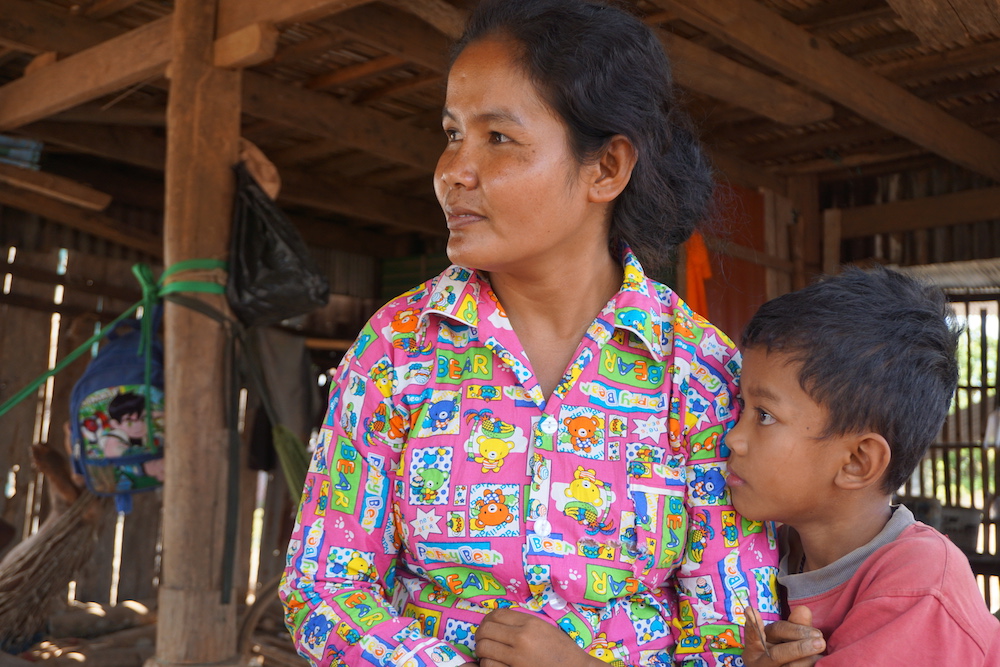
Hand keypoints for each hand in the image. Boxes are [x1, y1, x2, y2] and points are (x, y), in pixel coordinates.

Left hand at [475, 609, 601, 666]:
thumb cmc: (562, 651)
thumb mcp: (544, 628)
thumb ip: (522, 623)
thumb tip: (497, 620)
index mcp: (530, 623)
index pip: (497, 614)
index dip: (487, 619)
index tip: (487, 625)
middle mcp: (522, 638)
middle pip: (486, 630)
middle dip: (480, 635)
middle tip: (482, 639)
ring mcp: (517, 657)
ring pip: (484, 648)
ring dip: (482, 650)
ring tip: (487, 652)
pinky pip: (489, 666)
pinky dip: (487, 664)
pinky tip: (492, 663)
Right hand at [743, 605, 825, 666]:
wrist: (787, 665)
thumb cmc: (787, 652)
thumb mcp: (785, 638)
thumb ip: (794, 624)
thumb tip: (803, 609)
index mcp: (755, 648)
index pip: (754, 636)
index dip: (752, 626)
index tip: (750, 610)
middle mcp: (760, 662)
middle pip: (777, 653)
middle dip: (799, 646)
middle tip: (820, 639)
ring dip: (809, 657)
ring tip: (822, 648)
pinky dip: (812, 665)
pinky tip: (821, 660)